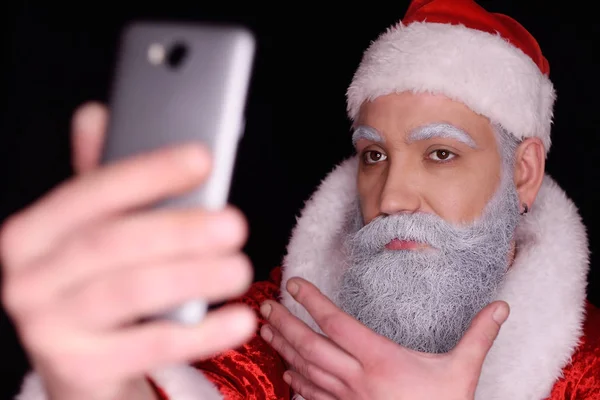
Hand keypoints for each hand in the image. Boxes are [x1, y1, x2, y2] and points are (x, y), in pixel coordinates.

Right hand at [1, 103, 255, 399]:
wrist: (81, 362)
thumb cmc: (95, 283)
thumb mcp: (93, 232)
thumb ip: (101, 180)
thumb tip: (96, 114)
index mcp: (31, 232)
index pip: (90, 193)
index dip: (148, 172)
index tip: (202, 157)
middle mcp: (26, 279)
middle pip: (111, 244)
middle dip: (179, 230)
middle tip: (234, 224)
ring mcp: (47, 328)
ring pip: (129, 292)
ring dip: (193, 277)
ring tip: (240, 269)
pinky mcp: (77, 369)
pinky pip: (147, 347)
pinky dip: (199, 334)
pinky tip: (238, 320)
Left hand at [260, 277, 508, 399]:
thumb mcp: (463, 371)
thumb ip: (478, 336)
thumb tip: (500, 307)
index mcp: (381, 360)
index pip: (337, 324)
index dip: (313, 302)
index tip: (294, 284)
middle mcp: (357, 378)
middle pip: (311, 346)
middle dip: (285, 324)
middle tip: (265, 305)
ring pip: (306, 370)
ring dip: (284, 349)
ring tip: (266, 330)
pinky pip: (314, 398)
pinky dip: (297, 383)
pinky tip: (287, 373)